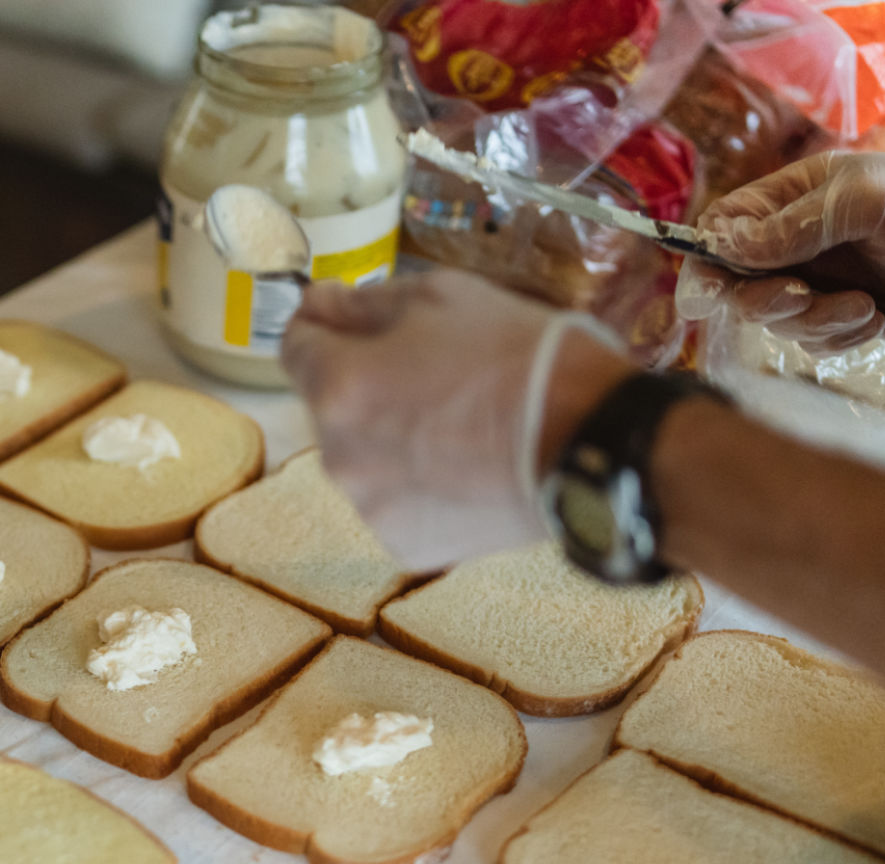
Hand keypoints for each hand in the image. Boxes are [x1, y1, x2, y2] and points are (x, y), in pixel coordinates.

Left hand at [281, 270, 630, 562]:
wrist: (590, 442)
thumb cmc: (520, 355)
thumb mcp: (444, 296)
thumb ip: (363, 302)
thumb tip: (315, 306)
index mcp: (339, 387)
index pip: (294, 346)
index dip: (322, 326)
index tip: (353, 321)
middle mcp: (339, 456)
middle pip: (330, 407)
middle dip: (364, 385)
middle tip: (435, 374)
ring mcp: (371, 508)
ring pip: (361, 459)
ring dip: (388, 439)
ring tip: (458, 425)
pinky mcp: (405, 545)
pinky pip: (395, 503)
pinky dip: (418, 486)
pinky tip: (465, 469)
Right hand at [677, 152, 884, 354]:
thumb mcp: (864, 199)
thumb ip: (793, 224)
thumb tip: (724, 246)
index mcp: (791, 200)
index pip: (720, 230)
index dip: (705, 260)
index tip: (711, 286)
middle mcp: (796, 244)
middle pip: (735, 285)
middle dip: (763, 300)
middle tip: (797, 295)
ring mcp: (818, 282)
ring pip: (775, 322)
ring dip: (816, 321)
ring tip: (865, 306)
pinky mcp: (842, 319)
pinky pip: (813, 344)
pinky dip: (844, 336)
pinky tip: (881, 317)